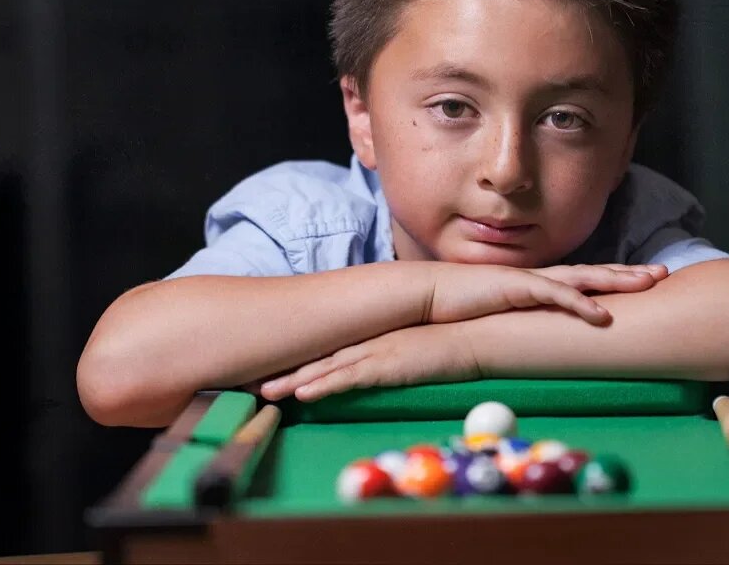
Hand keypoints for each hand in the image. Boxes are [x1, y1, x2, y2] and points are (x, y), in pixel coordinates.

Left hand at [257, 323, 479, 402]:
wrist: (476, 333)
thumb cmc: (450, 343)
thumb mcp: (413, 349)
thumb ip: (392, 356)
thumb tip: (379, 368)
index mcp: (373, 336)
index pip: (329, 349)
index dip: (300, 360)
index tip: (274, 370)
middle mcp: (369, 341)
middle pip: (318, 357)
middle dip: (285, 370)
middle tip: (253, 381)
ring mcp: (377, 351)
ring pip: (326, 368)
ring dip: (294, 381)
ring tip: (264, 393)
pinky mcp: (388, 364)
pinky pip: (349, 378)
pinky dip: (324, 386)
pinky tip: (302, 395)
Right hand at [424, 262, 667, 325]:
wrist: (428, 295)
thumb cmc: (461, 308)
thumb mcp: (502, 316)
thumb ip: (523, 322)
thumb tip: (541, 340)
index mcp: (538, 284)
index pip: (585, 280)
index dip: (615, 279)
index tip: (644, 280)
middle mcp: (540, 278)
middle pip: (594, 273)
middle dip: (629, 273)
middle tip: (663, 273)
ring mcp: (530, 280)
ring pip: (584, 277)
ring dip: (617, 279)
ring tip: (647, 282)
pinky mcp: (517, 288)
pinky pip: (556, 295)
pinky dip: (581, 303)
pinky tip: (603, 314)